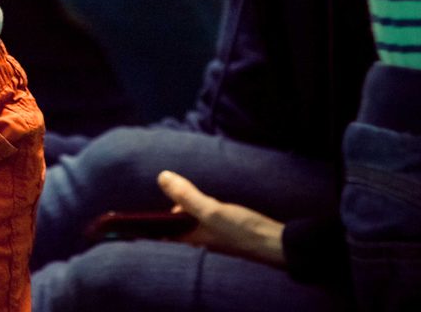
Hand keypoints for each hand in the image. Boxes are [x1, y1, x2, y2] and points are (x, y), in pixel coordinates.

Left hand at [156, 170, 285, 267]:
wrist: (274, 243)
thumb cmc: (240, 230)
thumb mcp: (210, 211)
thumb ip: (187, 196)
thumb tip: (162, 177)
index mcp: (193, 238)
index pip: (166, 231)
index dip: (155, 220)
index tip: (145, 207)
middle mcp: (202, 239)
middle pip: (181, 224)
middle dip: (174, 208)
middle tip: (171, 186)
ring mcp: (216, 235)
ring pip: (195, 220)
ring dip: (190, 206)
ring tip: (186, 188)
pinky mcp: (229, 230)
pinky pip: (210, 218)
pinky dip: (205, 207)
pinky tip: (210, 198)